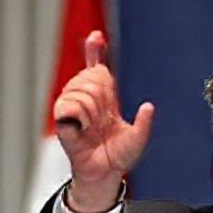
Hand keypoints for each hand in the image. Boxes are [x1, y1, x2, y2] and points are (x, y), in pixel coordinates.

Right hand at [54, 30, 154, 211]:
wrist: (104, 174)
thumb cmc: (118, 157)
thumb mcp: (137, 140)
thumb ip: (144, 124)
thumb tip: (149, 106)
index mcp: (104, 99)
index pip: (97, 68)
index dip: (95, 51)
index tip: (96, 37)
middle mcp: (87, 99)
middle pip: (90, 75)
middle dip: (101, 93)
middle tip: (104, 117)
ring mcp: (73, 108)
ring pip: (79, 88)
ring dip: (91, 107)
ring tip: (94, 125)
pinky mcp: (63, 121)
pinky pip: (67, 106)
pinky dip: (79, 114)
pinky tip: (84, 125)